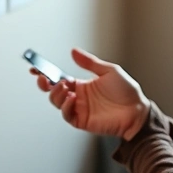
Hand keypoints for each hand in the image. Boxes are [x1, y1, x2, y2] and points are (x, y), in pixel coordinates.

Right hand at [33, 48, 149, 139]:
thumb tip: (73, 51)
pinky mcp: (82, 120)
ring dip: (56, 93)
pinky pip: (67, 115)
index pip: (58, 78)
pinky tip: (72, 98)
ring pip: (56, 102)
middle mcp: (77, 96)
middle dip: (45, 84)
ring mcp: (79, 109)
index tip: (36, 67)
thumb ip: (89, 62)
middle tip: (43, 77)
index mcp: (81, 84)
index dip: (46, 73)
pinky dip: (66, 106)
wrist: (137, 110)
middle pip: (53, 91)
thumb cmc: (126, 91)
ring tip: (65, 86)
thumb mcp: (109, 70)